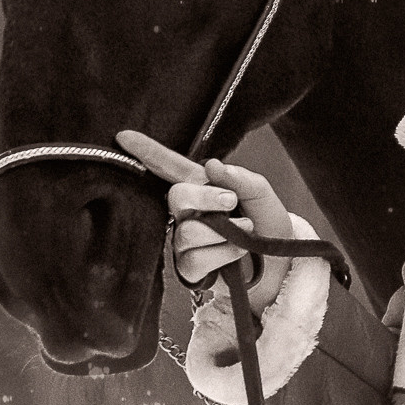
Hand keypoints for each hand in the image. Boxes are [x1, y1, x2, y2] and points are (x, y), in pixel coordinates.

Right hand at [114, 131, 293, 314]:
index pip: (169, 167)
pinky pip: (195, 259)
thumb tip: (213, 166)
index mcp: (201, 186)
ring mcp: (184, 240)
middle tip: (230, 201)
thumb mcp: (260, 194)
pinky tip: (238, 251)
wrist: (280, 263)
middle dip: (205, 198)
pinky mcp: (189, 268)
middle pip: (177, 197)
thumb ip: (241, 178)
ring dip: (222, 232)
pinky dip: (223, 253)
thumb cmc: (266, 222)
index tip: (124, 136)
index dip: (147, 152)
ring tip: (245, 231)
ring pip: (188, 231)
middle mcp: (186, 212)